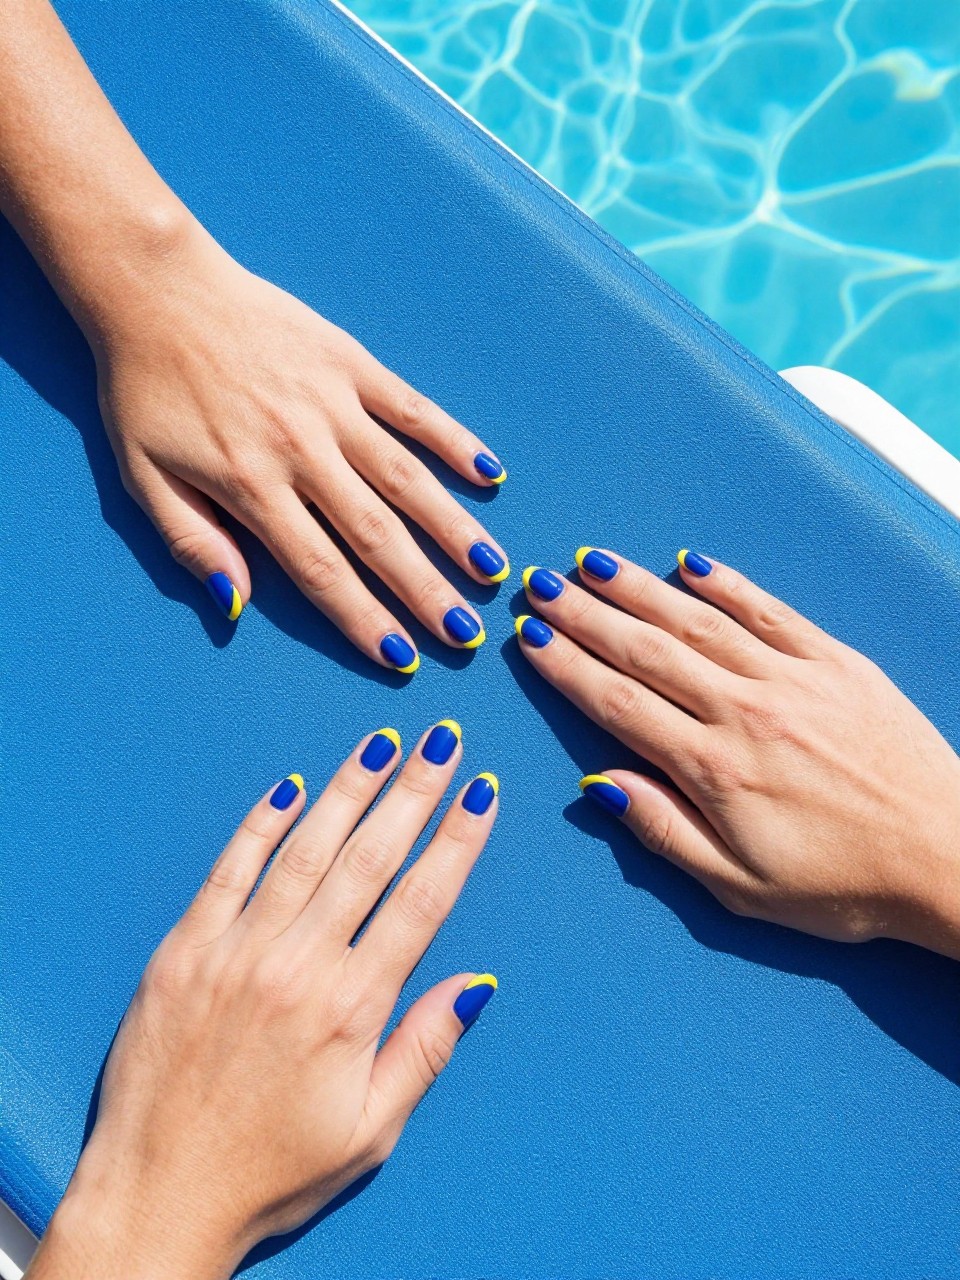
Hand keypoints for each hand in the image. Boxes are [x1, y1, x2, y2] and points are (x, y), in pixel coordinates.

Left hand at [31, 724, 498, 1279]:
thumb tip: (476, 983)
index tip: (482, 792)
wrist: (158, 1195)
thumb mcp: (369, 1130)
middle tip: (444, 740)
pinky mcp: (183, 950)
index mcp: (351, 1010)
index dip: (458, 842)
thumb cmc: (272, 1171)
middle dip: (415, 792)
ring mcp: (234, 951)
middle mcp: (296, 967)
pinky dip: (261, 825)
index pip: (422, 902)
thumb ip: (424, 1049)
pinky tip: (290, 787)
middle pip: (371, 858)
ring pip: (304, 849)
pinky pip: (228, 870)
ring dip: (348, 790)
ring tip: (383, 744)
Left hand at [97, 220, 507, 664]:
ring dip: (452, 528)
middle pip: (375, 535)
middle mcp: (302, 449)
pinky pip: (412, 408)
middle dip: (424, 591)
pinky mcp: (350, 362)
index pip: (318, 569)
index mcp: (250, 484)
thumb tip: (236, 605)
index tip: (401, 657)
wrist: (156, 287)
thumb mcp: (142, 476)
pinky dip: (453, 439)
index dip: (362, 617)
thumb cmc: (145, 389)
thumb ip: (192, 542)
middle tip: (466, 634)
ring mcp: (333, 403)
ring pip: (406, 478)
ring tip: (492, 570)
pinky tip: (489, 473)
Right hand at [515, 550, 959, 956]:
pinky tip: (690, 563)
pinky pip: (770, 610)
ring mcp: (794, 679)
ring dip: (638, 588)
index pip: (619, 703)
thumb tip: (600, 786)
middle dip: (585, 615)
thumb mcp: (741, 887)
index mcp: (715, 769)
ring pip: (698, 620)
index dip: (567, 666)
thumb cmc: (845, 886)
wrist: (949, 858)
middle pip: (647, 650)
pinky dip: (727, 583)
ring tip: (591, 563)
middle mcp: (746, 710)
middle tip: (539, 585)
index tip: (529, 636)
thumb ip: (665, 831)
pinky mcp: (837, 662)